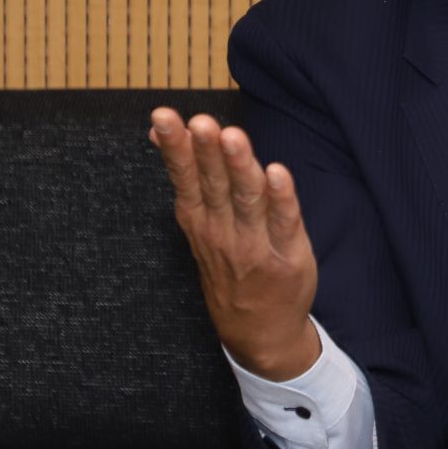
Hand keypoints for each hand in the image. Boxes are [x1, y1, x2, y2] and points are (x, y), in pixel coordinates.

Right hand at [149, 108, 322, 380]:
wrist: (259, 331)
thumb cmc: (230, 264)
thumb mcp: (198, 223)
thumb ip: (186, 174)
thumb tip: (159, 130)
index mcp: (199, 219)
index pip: (184, 177)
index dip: (176, 147)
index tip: (164, 117)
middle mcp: (222, 231)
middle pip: (213, 185)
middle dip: (206, 152)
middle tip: (200, 122)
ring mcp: (253, 244)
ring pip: (245, 199)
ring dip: (239, 167)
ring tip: (232, 136)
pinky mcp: (288, 254)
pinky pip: (284, 222)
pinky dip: (281, 198)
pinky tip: (278, 173)